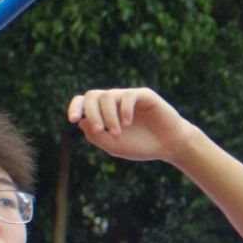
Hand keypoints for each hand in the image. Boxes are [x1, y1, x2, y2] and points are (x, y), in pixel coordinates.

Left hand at [67, 86, 200, 164]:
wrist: (170, 146)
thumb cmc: (142, 146)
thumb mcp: (115, 146)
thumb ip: (96, 136)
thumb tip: (82, 121)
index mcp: (104, 112)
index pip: (83, 101)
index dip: (75, 107)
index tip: (71, 119)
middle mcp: (114, 101)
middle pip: (92, 95)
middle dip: (92, 113)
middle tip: (101, 130)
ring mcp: (128, 97)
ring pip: (107, 96)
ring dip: (109, 116)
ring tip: (118, 132)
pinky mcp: (144, 95)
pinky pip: (127, 96)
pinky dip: (124, 110)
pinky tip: (127, 124)